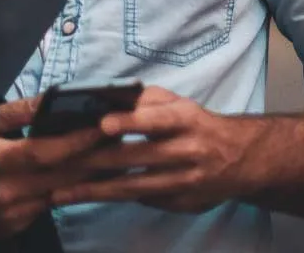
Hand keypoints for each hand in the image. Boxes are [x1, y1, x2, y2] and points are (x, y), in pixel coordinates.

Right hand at [0, 96, 102, 239]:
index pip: (46, 153)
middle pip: (62, 177)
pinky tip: (87, 178)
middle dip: (94, 159)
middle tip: (120, 140)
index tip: (104, 126)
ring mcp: (11, 214)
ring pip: (61, 194)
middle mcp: (6, 192)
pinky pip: (49, 206)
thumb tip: (55, 99)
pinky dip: (69, 191)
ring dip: (88, 177)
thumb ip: (21, 112)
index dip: (78, 140)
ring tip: (113, 157)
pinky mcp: (14, 226)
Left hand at [48, 87, 262, 213]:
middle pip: (139, 159)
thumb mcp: (180, 104)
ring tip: (62, 193)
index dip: (132, 122)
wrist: (243, 157)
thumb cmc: (199, 125)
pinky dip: (117, 199)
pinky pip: (146, 201)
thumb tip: (109, 100)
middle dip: (97, 163)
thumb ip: (147, 100)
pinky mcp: (184, 203)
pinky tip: (90, 198)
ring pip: (137, 188)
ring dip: (97, 190)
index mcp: (187, 120)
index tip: (103, 124)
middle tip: (61, 165)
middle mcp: (189, 151)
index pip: (158, 119)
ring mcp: (187, 181)